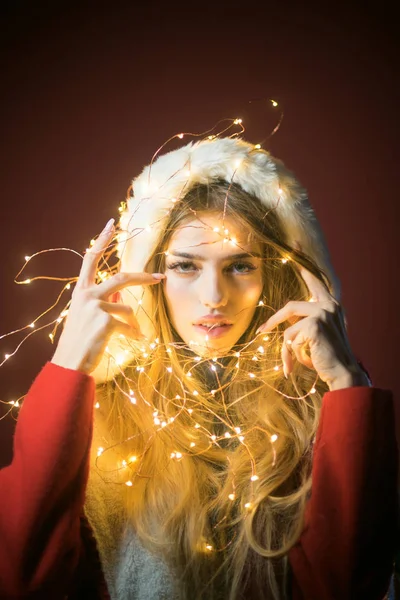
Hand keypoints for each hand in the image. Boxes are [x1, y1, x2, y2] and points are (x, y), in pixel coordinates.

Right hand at [51, 218, 164, 374]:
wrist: (69, 363)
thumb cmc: (79, 341)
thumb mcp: (87, 316)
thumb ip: (102, 303)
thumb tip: (121, 298)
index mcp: (80, 290)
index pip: (90, 258)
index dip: (101, 240)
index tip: (111, 225)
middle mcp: (86, 295)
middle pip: (121, 278)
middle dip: (143, 277)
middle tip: (160, 277)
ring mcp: (95, 307)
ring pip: (127, 308)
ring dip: (133, 323)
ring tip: (134, 336)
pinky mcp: (105, 322)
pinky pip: (129, 326)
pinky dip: (134, 335)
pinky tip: (134, 342)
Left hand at [256, 245, 364, 388]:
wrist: (343, 373)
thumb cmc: (328, 357)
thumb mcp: (317, 335)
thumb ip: (306, 322)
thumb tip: (285, 323)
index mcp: (331, 305)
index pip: (315, 281)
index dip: (303, 265)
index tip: (295, 245)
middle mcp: (329, 305)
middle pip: (290, 307)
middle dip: (273, 321)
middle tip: (261, 330)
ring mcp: (322, 313)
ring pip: (288, 327)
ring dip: (286, 348)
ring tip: (289, 365)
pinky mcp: (314, 324)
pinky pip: (290, 338)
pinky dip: (292, 354)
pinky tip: (304, 361)